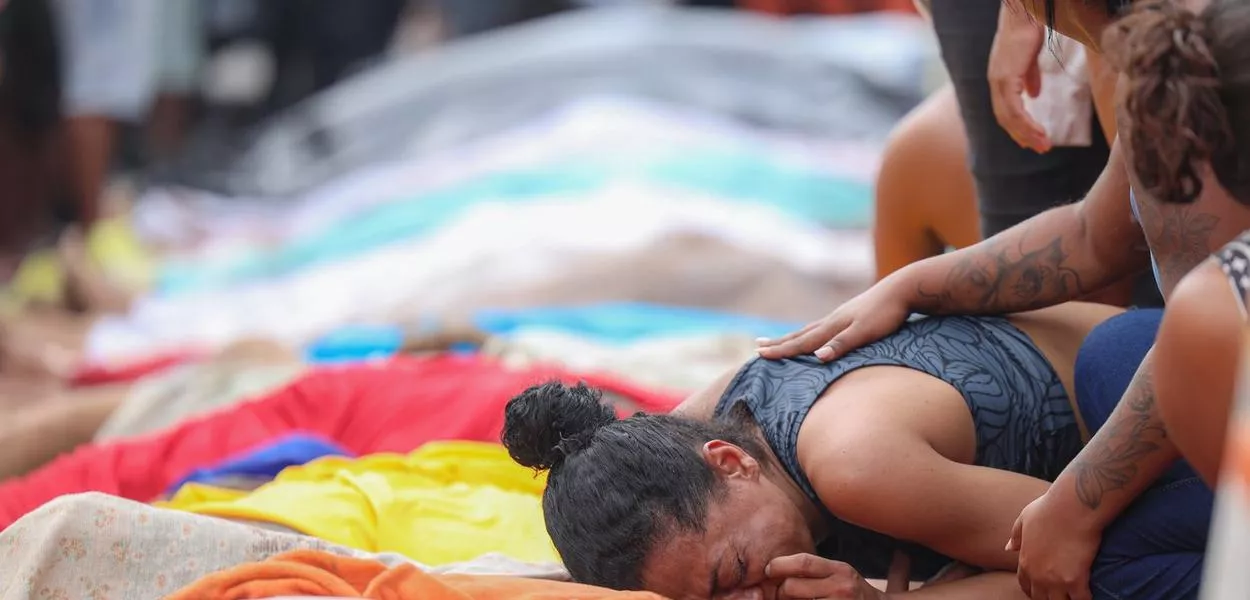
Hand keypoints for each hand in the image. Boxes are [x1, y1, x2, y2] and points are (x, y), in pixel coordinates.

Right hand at [755, 278, 910, 360]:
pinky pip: (821, 327)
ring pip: (809, 329)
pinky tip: (812, 334)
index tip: (759, 355)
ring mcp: (840, 317)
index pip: (801, 342)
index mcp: (832, 326)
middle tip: (757, 347)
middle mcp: (831, 320)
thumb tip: (817, 357)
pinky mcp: (850, 316)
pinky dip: (809, 333)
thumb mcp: (865, 332)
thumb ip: (842, 345)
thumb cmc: (887, 314)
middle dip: (778, 343)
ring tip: (776, 340)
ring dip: (791, 337)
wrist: (903, 289)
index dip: (781, 350)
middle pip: (799, 334)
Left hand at [766, 554, 885, 599]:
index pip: (803, 562)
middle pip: (791, 586)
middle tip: (780, 594)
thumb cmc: (853, 594)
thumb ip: (815, 571)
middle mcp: (840, 588)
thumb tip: (777, 569)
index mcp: (840, 570)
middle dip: (780, 591)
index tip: (768, 569)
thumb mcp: (840, 574)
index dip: (780, 565)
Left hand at [988, 4, 1050, 153]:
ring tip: (1043, 145)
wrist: (1025, 14)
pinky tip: (1039, 131)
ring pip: (1010, 118)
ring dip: (1027, 134)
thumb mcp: (1029, 59)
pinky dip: (1026, 123)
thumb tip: (1033, 95)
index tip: (1032, 139)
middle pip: (1005, 119)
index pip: (1005, 111)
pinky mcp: (1006, 78)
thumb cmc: (1029, 31)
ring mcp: (999, 81)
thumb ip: (1029, 77)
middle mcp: (996, 83)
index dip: (1018, 127)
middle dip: (1023, 136)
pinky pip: (1015, 109)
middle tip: (1040, 148)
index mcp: (1000, 79)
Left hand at [1006, 493, 1100, 599]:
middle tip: (1062, 591)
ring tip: (1074, 593)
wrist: (1072, 507)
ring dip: (1067, 599)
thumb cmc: (1049, 509)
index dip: (1034, 589)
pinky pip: (1081, 599)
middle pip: (1041, 598)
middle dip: (1050, 596)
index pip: (1025, 586)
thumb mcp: (1025, 519)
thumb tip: (1008, 548)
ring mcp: (1056, 580)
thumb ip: (1016, 536)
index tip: (1044, 588)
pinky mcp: (1076, 581)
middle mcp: (1037, 575)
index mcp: (1025, 561)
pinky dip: (1085, 598)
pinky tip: (1088, 591)